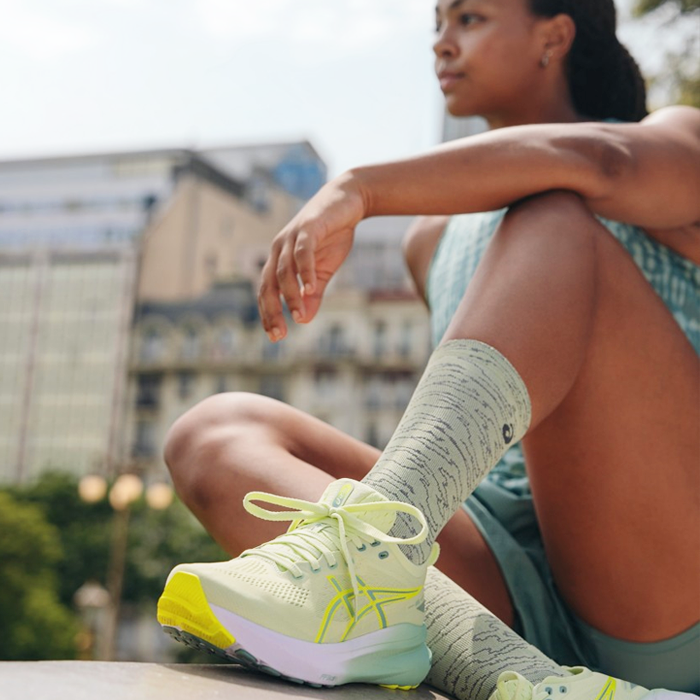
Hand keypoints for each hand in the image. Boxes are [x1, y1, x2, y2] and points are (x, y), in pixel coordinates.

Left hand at [258, 172, 366, 340]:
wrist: (348, 201)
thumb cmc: (332, 236)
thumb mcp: (323, 271)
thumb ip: (313, 294)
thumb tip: (304, 321)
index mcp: (278, 260)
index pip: (267, 291)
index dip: (269, 314)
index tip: (276, 337)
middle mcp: (278, 249)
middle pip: (268, 284)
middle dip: (272, 311)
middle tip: (279, 334)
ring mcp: (291, 237)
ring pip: (283, 271)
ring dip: (291, 295)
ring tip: (298, 316)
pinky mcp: (308, 228)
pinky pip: (301, 253)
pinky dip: (304, 272)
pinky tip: (310, 288)